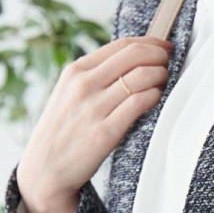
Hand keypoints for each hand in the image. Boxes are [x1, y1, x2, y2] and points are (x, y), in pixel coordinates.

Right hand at [16, 33, 172, 212]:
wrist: (44, 169)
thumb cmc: (63, 130)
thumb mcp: (69, 93)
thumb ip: (96, 75)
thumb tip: (135, 58)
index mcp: (75, 71)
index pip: (122, 45)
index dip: (150, 43)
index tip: (164, 48)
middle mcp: (83, 85)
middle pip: (135, 55)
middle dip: (160, 56)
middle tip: (169, 65)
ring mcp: (94, 108)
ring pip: (142, 76)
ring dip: (161, 76)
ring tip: (164, 83)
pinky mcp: (105, 132)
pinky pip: (140, 103)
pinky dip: (155, 96)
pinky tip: (156, 100)